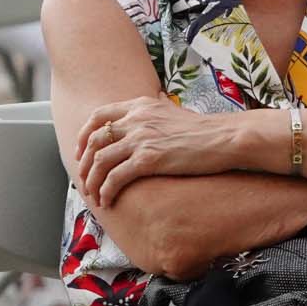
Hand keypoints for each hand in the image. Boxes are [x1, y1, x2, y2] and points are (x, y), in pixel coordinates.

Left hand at [75, 96, 238, 207]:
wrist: (225, 138)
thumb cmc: (204, 130)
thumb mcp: (174, 111)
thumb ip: (157, 109)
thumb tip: (154, 104)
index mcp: (139, 106)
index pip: (98, 117)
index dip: (84, 135)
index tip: (81, 152)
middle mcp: (136, 119)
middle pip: (94, 140)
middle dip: (84, 163)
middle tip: (84, 179)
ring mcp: (141, 139)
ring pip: (100, 161)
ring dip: (92, 181)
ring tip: (94, 195)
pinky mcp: (148, 159)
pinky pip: (115, 177)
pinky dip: (107, 191)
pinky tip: (108, 200)